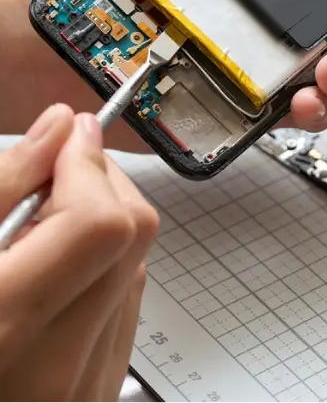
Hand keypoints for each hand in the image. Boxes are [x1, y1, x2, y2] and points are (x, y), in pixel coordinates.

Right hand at [0, 105, 158, 401]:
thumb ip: (0, 186)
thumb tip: (62, 128)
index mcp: (4, 322)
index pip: (98, 222)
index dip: (88, 166)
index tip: (67, 137)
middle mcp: (59, 363)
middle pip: (132, 237)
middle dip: (102, 185)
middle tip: (53, 174)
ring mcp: (88, 382)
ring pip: (135, 265)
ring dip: (104, 225)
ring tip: (39, 226)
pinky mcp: (103, 386)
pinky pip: (126, 304)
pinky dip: (100, 269)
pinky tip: (51, 269)